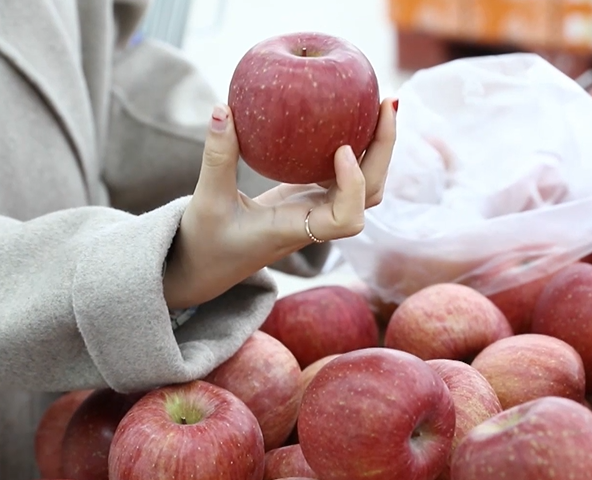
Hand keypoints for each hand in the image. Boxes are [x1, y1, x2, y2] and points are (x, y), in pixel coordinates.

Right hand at [162, 99, 396, 309]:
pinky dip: (353, 144)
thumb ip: (216, 158)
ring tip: (380, 103)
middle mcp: (318, 221)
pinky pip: (343, 171)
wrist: (207, 264)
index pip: (346, 219)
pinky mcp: (311, 196)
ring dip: (376, 146)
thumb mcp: (207, 201)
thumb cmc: (205, 243)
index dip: (354, 185)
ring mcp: (318, 209)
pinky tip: (350, 111)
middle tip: (386, 102)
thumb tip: (222, 109)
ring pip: (364, 183)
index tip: (342, 149)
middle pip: (370, 192)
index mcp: (297, 230)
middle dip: (383, 150)